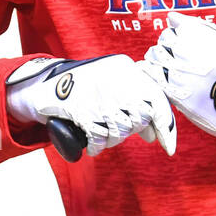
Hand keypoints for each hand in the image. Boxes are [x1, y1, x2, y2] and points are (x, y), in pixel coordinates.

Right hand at [5, 55, 175, 156]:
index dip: (166, 127)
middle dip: (132, 130)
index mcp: (126, 68)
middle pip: (139, 118)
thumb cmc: (87, 85)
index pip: (157, 99)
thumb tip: (153, 134)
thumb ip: (136, 103)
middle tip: (118, 128)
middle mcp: (115, 79)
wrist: (47, 84)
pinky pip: (99, 137)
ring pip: (121, 131)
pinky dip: (98, 146)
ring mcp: (98, 95)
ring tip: (104, 132)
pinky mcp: (81, 110)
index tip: (168, 147)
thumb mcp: (113, 84)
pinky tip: (95, 145)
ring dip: (113, 139)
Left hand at [143, 12, 215, 152]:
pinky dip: (154, 73)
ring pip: (156, 57)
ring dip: (160, 59)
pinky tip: (162, 76)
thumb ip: (200, 28)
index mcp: (205, 37)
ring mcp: (181, 73)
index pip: (176, 25)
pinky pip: (154, 77)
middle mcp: (190, 52)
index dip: (179, 33)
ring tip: (171, 67)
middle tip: (177, 56)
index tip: (184, 41)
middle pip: (165, 40)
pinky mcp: (176, 93)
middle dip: (169, 45)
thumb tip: (172, 17)